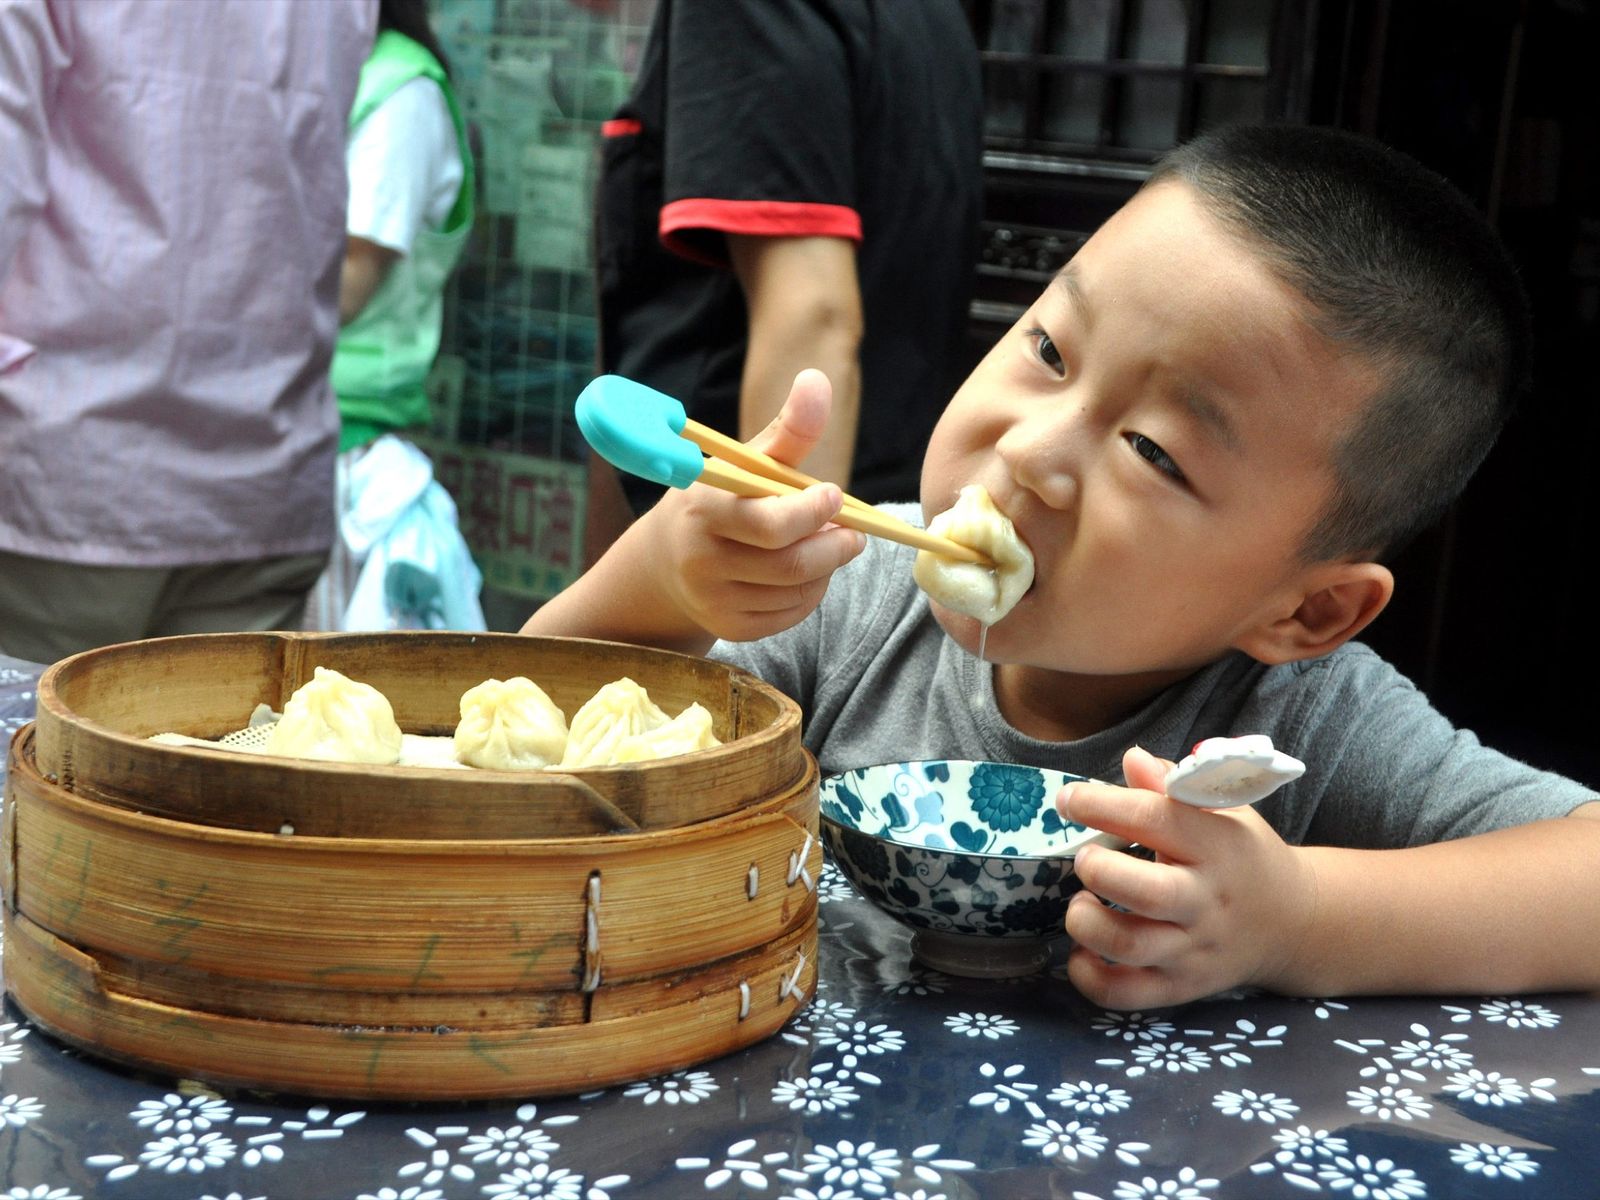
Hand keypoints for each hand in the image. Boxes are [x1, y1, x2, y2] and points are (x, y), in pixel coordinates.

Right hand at [646, 368, 866, 641]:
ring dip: (826, 568)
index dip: (812, 514)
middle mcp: (702, 559)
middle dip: (835, 546)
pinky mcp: (729, 629)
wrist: (666, 559)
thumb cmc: (721, 497)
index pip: (770, 524)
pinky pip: (790, 615)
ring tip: (828, 546)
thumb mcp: (746, 461)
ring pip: (798, 591)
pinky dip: (811, 593)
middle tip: (854, 533)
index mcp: (705, 509)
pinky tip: (805, 573)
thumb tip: (816, 379)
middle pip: (792, 564)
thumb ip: (788, 429)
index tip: (834, 496)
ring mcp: (714, 600)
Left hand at [1059, 745, 1318, 1008]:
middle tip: (1084, 857)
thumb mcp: (1224, 811)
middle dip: (1100, 870)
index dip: (1102, 805)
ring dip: (1087, 924)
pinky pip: (1126, 994)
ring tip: (1081, 904)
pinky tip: (1081, 950)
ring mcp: (1194, 950)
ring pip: (1131, 946)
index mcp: (1218, 847)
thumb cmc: (1243, 856)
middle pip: (1148, 892)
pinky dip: (1089, 976)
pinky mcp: (1181, 988)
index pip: (1157, 820)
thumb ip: (1174, 786)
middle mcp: (1207, 902)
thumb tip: (1131, 758)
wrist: (1294, 923)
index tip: (1068, 800)